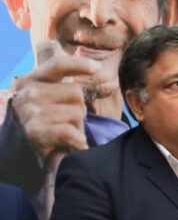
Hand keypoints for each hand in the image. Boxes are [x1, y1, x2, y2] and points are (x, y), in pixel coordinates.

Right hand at [11, 52, 109, 167]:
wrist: (38, 155)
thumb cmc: (53, 123)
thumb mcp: (58, 99)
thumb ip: (74, 85)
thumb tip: (109, 78)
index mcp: (30, 80)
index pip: (58, 65)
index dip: (80, 65)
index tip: (98, 69)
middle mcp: (27, 93)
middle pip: (75, 92)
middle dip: (79, 108)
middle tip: (66, 121)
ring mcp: (29, 112)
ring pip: (76, 112)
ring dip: (77, 126)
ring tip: (64, 132)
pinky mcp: (35, 131)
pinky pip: (71, 132)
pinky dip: (77, 141)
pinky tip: (69, 144)